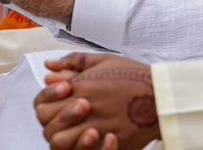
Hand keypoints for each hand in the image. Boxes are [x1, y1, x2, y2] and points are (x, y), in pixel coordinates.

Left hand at [35, 54, 159, 149]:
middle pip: (48, 128)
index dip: (46, 103)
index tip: (61, 97)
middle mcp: (85, 110)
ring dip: (66, 138)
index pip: (43, 105)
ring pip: (61, 144)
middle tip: (68, 117)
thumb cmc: (133, 76)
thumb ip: (73, 62)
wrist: (160, 94)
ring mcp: (97, 129)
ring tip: (79, 129)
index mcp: (80, 88)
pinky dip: (86, 148)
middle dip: (53, 123)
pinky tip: (95, 138)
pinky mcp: (111, 144)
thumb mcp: (103, 60)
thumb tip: (49, 69)